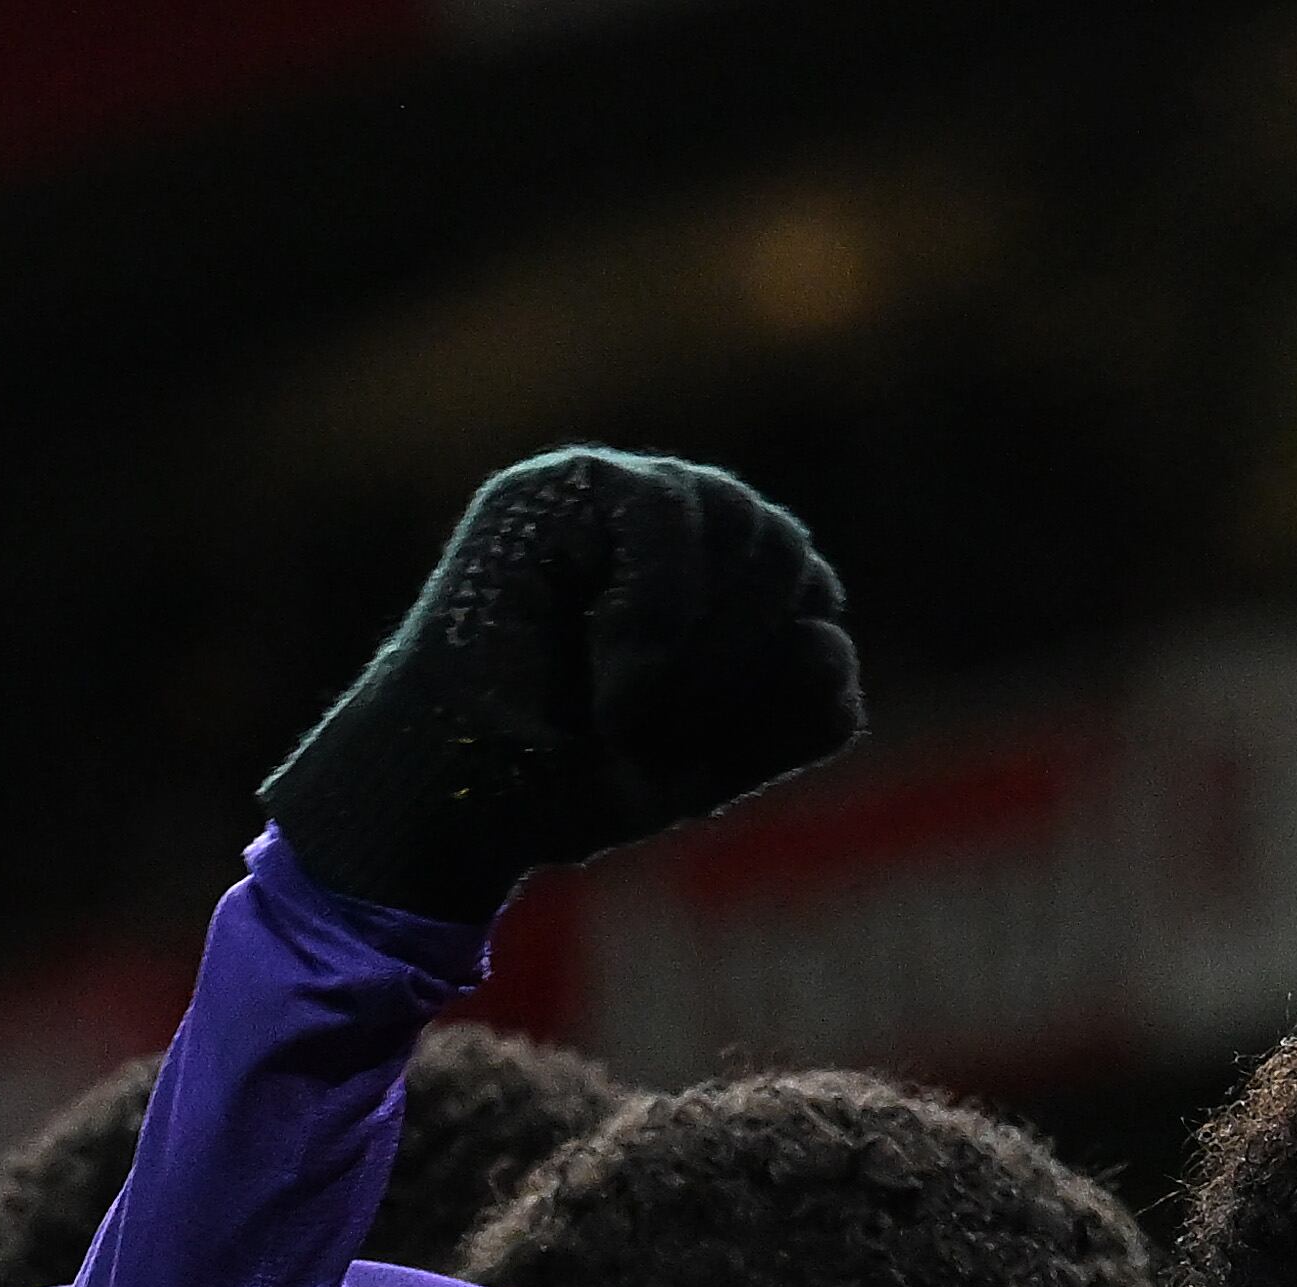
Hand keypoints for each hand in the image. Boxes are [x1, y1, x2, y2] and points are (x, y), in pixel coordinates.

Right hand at [265, 450, 863, 922]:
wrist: (465, 793)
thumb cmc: (574, 778)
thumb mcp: (707, 763)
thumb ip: (786, 713)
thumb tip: (831, 643)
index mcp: (728, 591)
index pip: (813, 603)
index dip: (778, 679)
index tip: (703, 746)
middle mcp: (684, 529)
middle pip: (785, 553)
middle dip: (738, 657)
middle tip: (658, 728)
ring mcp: (624, 494)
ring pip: (744, 524)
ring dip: (699, 638)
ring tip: (630, 708)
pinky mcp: (564, 484)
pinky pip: (664, 505)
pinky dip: (654, 606)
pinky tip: (611, 677)